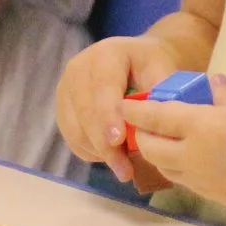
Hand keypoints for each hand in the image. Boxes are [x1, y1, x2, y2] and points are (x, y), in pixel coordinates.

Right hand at [55, 35, 186, 185]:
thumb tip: (153, 122)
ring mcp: (66, 89)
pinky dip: (91, 152)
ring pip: (75, 129)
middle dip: (104, 144)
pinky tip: (112, 156)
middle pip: (85, 112)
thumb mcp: (162, 71)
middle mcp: (78, 69)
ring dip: (99, 153)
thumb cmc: (151, 67)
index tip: (118, 140)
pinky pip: (72, 138)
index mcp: (104, 55)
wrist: (136, 60)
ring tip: (124, 166)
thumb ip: (158, 95)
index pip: (102, 87)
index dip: (108, 116)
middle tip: (124, 169)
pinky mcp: (63, 108)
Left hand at [116, 76, 225, 219]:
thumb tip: (211, 83)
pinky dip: (174, 165)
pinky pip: (180, 177)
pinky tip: (187, 155)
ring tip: (163, 138)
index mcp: (200, 127)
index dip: (136, 110)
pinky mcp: (209, 195)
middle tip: (144, 120)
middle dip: (142, 133)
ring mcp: (199, 179)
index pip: (156, 117)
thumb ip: (225, 95)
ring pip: (162, 166)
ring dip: (156, 152)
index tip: (122, 104)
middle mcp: (191, 156)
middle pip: (151, 147)